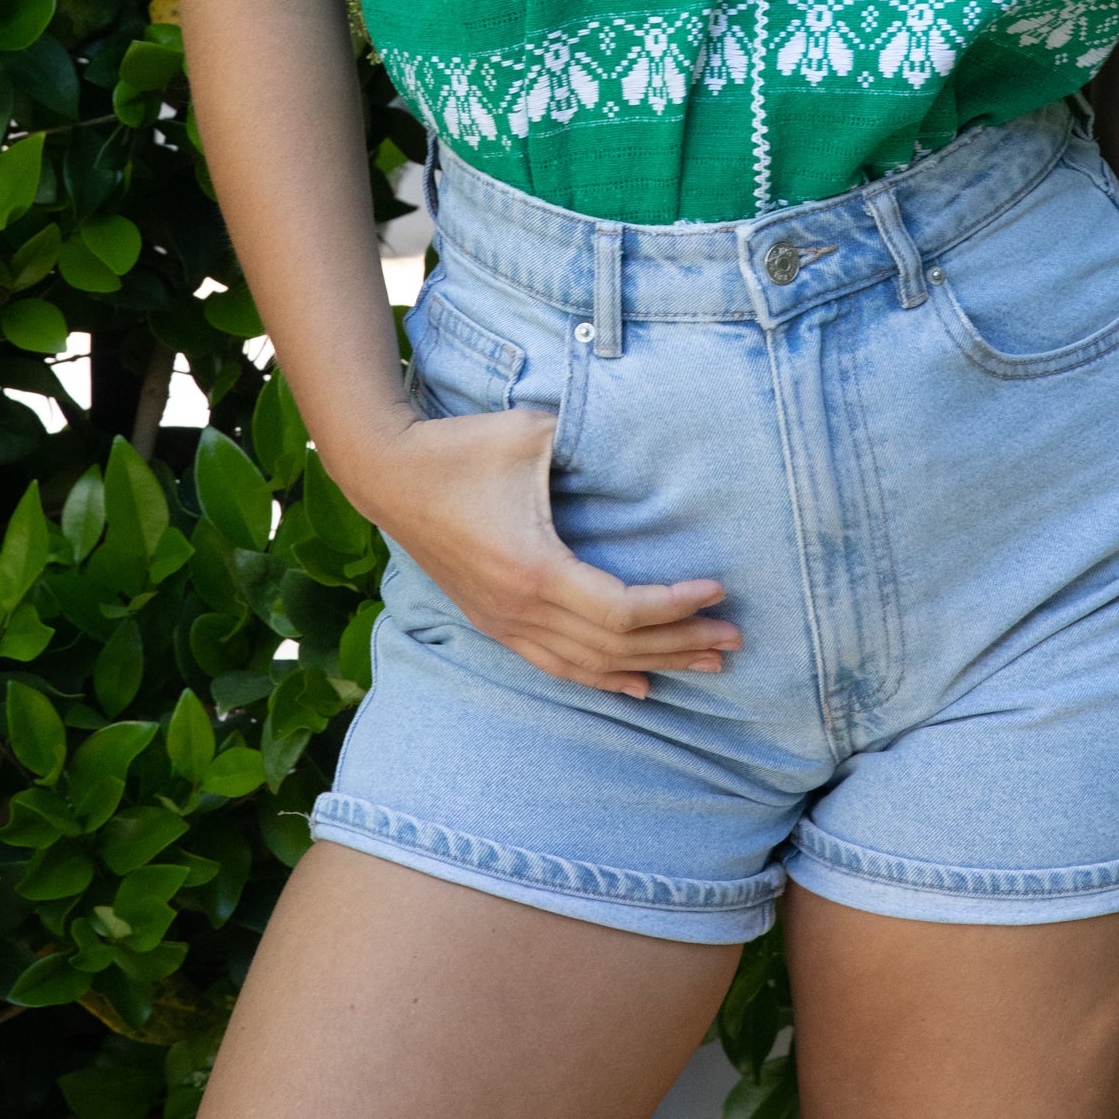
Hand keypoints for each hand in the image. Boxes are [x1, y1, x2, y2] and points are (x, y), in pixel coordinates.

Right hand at [342, 403, 741, 700]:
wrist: (386, 472)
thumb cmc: (461, 447)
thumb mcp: (531, 432)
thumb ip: (588, 442)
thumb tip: (642, 444)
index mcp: (534, 570)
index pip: (621, 611)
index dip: (675, 607)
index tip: (718, 589)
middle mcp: (519, 610)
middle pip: (615, 647)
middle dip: (679, 644)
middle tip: (733, 641)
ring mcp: (502, 622)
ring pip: (588, 665)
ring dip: (650, 666)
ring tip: (703, 667)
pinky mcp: (492, 621)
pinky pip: (556, 665)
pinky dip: (602, 678)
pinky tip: (637, 685)